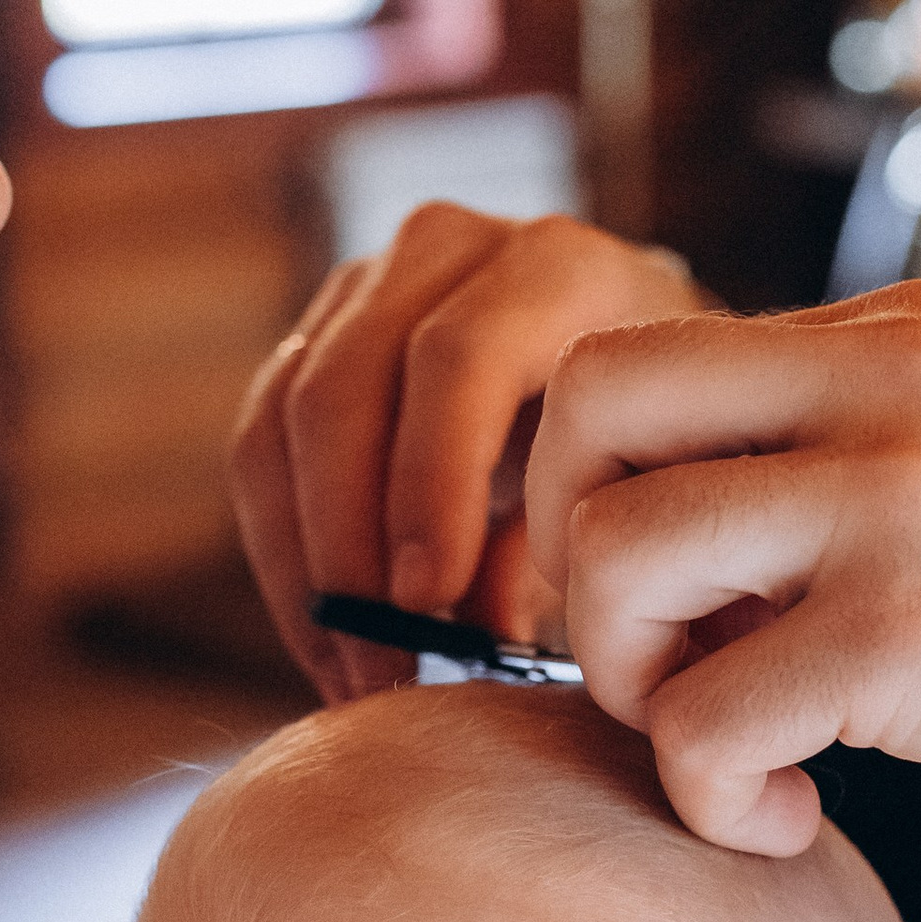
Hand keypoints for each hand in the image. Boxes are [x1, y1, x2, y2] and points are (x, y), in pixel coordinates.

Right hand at [231, 204, 713, 698]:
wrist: (644, 372)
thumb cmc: (660, 439)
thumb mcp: (645, 479)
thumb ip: (573, 543)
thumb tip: (473, 639)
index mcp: (555, 266)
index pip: (457, 357)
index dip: (428, 483)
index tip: (426, 603)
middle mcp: (448, 248)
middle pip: (344, 387)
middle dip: (347, 545)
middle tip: (377, 668)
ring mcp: (367, 283)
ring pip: (283, 420)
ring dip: (303, 563)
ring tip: (350, 673)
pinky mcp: (313, 334)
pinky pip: (260, 445)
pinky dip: (285, 553)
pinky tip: (329, 641)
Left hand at [527, 283, 920, 857]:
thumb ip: (853, 438)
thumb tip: (683, 510)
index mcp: (895, 332)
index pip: (635, 352)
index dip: (588, 485)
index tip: (651, 592)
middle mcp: (885, 387)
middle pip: (585, 410)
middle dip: (565, 556)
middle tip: (650, 658)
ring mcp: (900, 509)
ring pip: (617, 561)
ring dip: (628, 683)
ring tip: (725, 747)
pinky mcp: (918, 647)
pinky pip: (703, 719)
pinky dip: (709, 795)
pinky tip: (789, 820)